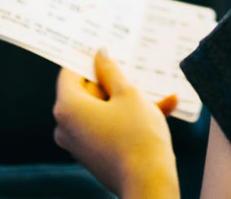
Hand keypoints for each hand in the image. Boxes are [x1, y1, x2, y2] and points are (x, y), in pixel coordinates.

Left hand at [53, 50, 179, 198]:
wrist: (149, 183)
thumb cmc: (137, 136)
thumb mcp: (128, 94)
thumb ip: (111, 70)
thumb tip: (100, 54)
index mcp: (67, 107)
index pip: (70, 72)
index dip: (88, 58)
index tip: (105, 47)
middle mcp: (66, 126)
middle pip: (87, 92)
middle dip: (114, 82)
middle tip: (135, 72)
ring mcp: (78, 143)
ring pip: (103, 110)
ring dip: (129, 100)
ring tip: (160, 94)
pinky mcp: (93, 155)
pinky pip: (108, 127)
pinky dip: (129, 119)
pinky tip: (164, 109)